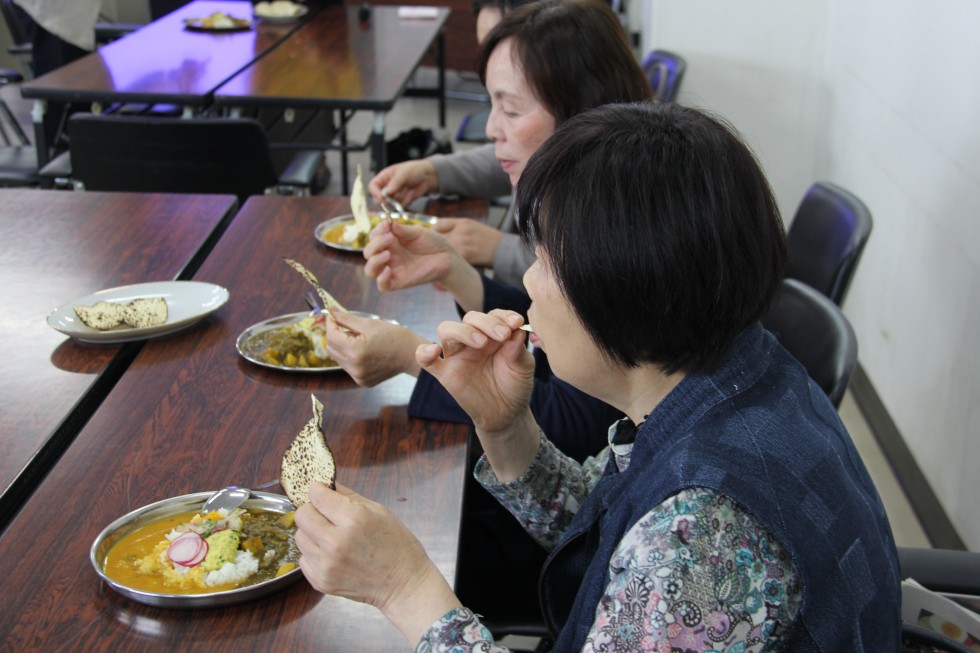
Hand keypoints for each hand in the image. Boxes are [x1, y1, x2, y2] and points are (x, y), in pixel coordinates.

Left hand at [296, 483, 460, 642]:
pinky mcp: (321, 582)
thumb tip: (326, 485)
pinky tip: (331, 555)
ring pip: (300, 537)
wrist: (404, 584)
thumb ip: (349, 496)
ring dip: (312, 533)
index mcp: (353, 519)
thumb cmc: (397, 544)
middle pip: (302, 515)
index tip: (322, 491)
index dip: (318, 490)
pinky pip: (303, 559)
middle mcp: (335, 542)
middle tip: (326, 514)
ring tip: (330, 536)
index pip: (316, 495)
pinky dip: (314, 554)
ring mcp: (326, 565)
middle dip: (312, 510)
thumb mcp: (379, 510)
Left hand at [326, 311, 426, 386]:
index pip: (331, 337)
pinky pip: (348, 367)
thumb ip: (347, 318)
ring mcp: (358, 377)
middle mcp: (354, 368)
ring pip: (338, 358)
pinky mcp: (362, 382)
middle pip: (331, 349)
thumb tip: (331, 311)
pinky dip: (350, 357)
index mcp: (355, 351)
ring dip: (341, 346)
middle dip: (334, 335)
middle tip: (343, 325)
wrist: (412, 355)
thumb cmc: (394, 337)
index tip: (332, 315)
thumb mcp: (369, 323)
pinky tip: (363, 350)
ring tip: (357, 338)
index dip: (330, 324)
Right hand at [363, 219, 458, 291]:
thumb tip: (389, 223)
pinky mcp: (399, 282)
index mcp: (390, 242)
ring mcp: (392, 269)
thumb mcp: (418, 233)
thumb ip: (403, 230)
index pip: (373, 237)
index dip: (376, 231)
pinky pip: (382, 286)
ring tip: (387, 255)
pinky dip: (381, 279)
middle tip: (390, 238)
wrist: (447, 257)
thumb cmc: (433, 243)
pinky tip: (388, 270)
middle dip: (375, 244)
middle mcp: (388, 255)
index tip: (386, 225)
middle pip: (368, 253)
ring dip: (374, 261)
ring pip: (370, 270)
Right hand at [367, 160, 438, 206]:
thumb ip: (394, 183)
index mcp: (384, 177)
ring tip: (407, 189)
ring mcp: (394, 195)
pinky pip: (400, 206)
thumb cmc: (414, 170)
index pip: (373, 186)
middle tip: (395, 197)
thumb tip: (385, 193)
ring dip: (399, 199)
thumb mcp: (403, 173)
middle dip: (387, 199)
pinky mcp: (402, 201)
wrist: (427, 176)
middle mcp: (387, 187)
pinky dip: (406, 201)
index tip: (381, 198)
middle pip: (380, 198)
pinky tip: (411, 193)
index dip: (375, 192)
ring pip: (391, 203)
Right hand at [417, 309, 534, 433]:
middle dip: (487, 323)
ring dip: (463, 331)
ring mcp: (457, 355)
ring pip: (447, 330)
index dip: (503, 316)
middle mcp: (473, 340)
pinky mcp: (445, 373)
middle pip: (470, 318)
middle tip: (503, 335)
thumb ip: (518, 349)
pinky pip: (426, 360)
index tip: (517, 323)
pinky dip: (424, 352)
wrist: (506, 414)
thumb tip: (517, 330)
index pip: (493, 315)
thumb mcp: (523, 367)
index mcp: (493, 334)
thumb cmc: (515, 385)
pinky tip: (433, 350)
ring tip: (482, 342)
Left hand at [433, 218, 502, 266]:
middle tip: (427, 249)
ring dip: (436, 253)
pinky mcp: (466, 257)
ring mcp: (463, 244)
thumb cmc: (484, 237)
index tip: (428, 238)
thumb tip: (432, 230)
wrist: (501, 249)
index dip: (430, 232)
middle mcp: (461, 232)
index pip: (437, 225)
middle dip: (430, 244)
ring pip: (441, 248)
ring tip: (435, 257)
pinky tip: (444, 263)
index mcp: (462, 222)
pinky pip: (449, 258)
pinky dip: (445, 260)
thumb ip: (452, 226)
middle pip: (436, 237)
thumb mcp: (470, 225)